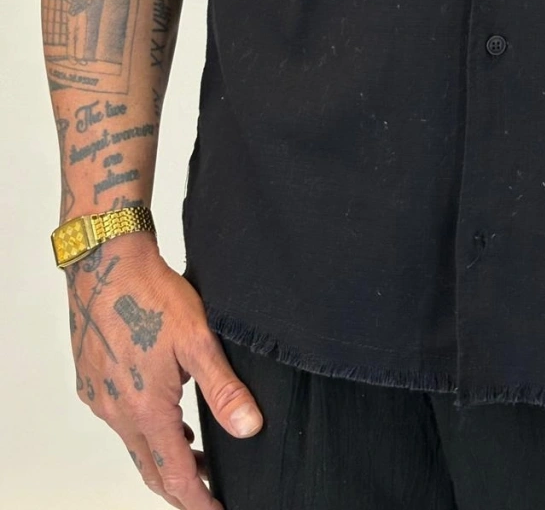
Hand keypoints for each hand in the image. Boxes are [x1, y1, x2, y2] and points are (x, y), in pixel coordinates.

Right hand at [65, 232, 262, 508]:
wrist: (106, 262)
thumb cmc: (151, 293)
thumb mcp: (198, 339)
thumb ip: (223, 387)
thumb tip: (248, 428)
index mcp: (145, 408)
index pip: (175, 474)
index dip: (199, 499)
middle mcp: (116, 411)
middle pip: (151, 467)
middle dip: (182, 486)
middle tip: (210, 494)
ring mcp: (100, 397)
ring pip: (135, 444)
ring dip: (163, 457)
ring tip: (195, 458)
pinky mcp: (91, 382)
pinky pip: (120, 421)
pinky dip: (145, 431)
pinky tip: (165, 418)